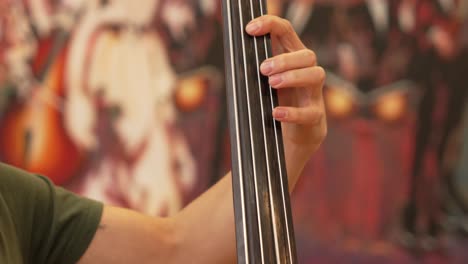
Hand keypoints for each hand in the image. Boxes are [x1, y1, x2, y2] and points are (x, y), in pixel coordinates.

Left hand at [246, 15, 326, 175]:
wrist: (291, 139)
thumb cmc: (274, 105)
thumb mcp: (262, 84)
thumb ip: (253, 70)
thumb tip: (232, 59)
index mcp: (292, 60)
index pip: (287, 32)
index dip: (271, 24)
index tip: (250, 29)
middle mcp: (307, 73)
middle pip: (307, 55)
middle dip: (284, 59)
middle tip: (263, 69)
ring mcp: (313, 95)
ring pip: (316, 75)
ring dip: (293, 77)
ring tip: (271, 84)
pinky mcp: (315, 117)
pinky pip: (310, 112)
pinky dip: (292, 112)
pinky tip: (276, 113)